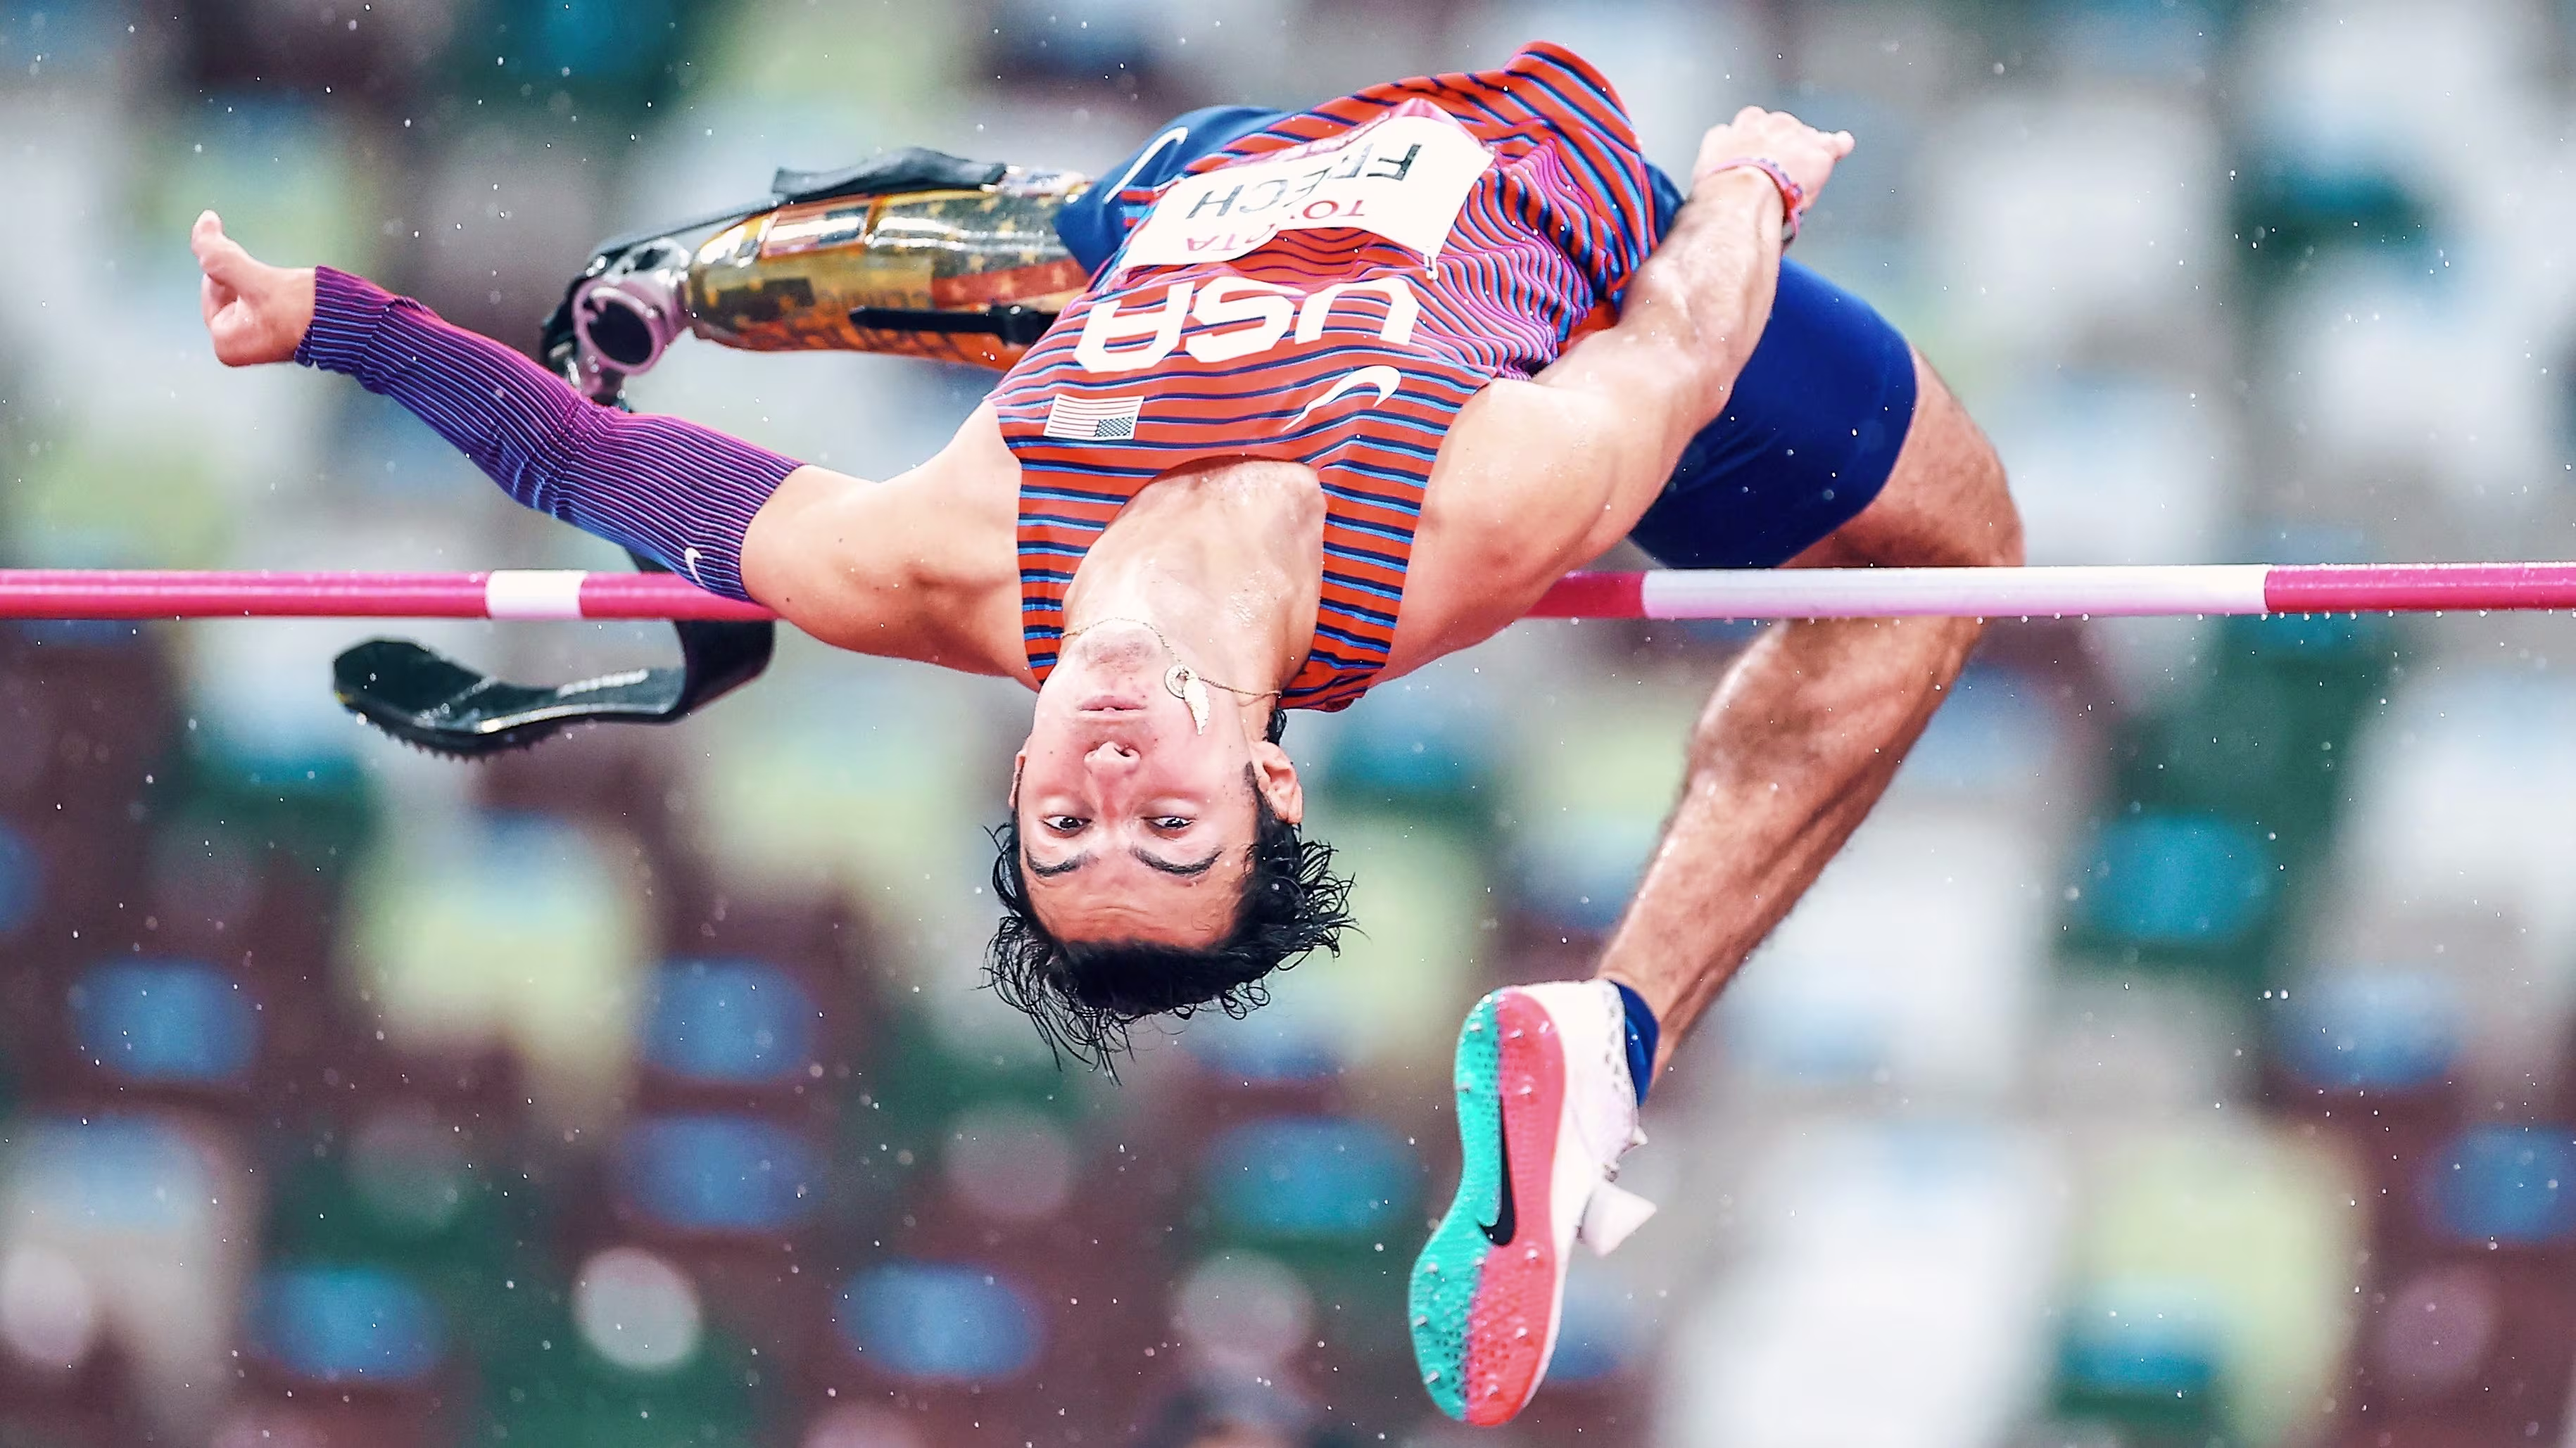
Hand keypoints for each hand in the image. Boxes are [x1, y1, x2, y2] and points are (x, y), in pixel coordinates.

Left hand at [192, 210, 315, 366]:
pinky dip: (274, 291)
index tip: (263, 278)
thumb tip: (203, 221)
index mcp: (225, 343)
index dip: (234, 269)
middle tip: (279, 290)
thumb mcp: (258, 281)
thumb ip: (222, 254)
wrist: (356, 328)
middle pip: (228, 289)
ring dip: (264, 282)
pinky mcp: (278, 334)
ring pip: (247, 292)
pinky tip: (294, 296)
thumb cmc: (308, 311)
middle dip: (249, 278)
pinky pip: (264, 302)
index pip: (211, 284)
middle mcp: (239, 347)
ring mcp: (259, 342)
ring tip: (290, 294)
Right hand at [1690, 106, 1854, 210]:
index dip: (1750, 142)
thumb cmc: (1719, 195)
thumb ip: (1711, 173)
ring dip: (1804, 146)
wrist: (1743, 195)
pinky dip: (1838, 145)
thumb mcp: (1703, 178)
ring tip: (1804, 163)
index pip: (1744, 126)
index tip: (1751, 154)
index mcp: (1731, 133)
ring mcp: (1792, 136)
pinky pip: (1833, 142)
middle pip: (1776, 124)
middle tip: (1779, 164)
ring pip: (1802, 133)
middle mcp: (1763, 126)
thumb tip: (1706, 193)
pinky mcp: (1817, 151)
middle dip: (1779, 140)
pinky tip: (1842, 145)